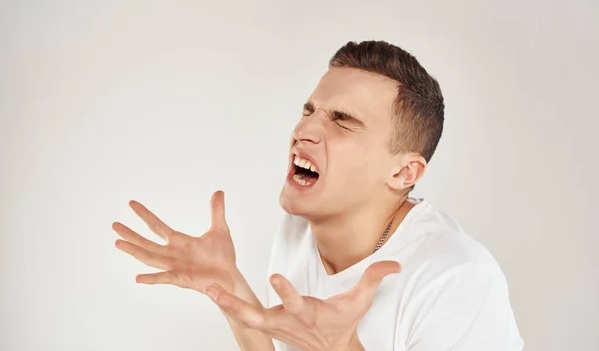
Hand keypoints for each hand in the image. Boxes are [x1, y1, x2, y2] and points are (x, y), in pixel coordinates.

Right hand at [112, 190, 238, 293]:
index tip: (131, 203)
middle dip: (131, 234)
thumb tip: (219, 191)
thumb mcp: (220, 229)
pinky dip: (152, 278)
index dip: (144, 214)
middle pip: (147, 242)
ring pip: (150, 258)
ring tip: (118, 243)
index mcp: (179, 241)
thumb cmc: (223, 257)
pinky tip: (138, 278)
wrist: (231, 277)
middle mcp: (172, 254)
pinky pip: (164, 278)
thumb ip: (217, 211)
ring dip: (134, 251)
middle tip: (114, 225)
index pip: (157, 226)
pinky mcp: (182, 279)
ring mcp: (175, 267)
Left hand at [204, 260, 400, 350]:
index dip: (285, 290)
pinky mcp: (269, 325)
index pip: (295, 301)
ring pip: (246, 317)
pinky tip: (215, 295)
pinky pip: (246, 316)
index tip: (274, 276)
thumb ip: (374, 278)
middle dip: (237, 305)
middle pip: (258, 315)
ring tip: (209, 290)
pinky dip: (231, 307)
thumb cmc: (342, 323)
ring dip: (227, 304)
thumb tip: (395, 263)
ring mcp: (274, 325)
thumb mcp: (360, 301)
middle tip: (216, 292)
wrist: (332, 349)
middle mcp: (286, 320)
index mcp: (306, 312)